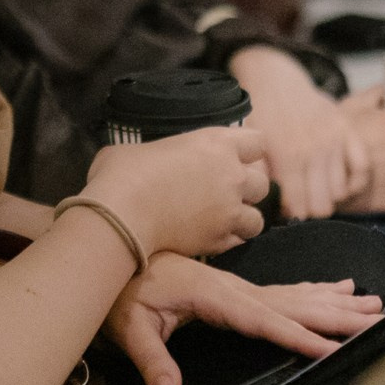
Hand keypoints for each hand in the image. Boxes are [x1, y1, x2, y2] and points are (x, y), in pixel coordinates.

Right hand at [81, 127, 268, 261]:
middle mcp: (231, 175)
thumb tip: (145, 163)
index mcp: (216, 143)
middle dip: (247, 189)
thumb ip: (159, 154)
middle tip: (225, 194)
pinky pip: (238, 241)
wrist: (121, 214)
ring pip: (257, 219)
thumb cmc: (122, 172)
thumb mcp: (139, 149)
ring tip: (222, 221)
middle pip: (262, 183)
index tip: (233, 158)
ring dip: (243, 219)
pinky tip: (210, 237)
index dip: (248, 151)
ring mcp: (229, 211)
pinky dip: (228, 240)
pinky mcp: (219, 240)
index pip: (258, 142)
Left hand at [103, 257, 383, 384]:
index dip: (297, 336)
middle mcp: (232, 287)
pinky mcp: (233, 286)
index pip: (263, 320)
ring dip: (333, 300)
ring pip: (294, 295)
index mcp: (213, 296)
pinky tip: (337, 289)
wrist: (111, 248)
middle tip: (376, 317)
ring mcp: (235, 284)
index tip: (331, 347)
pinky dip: (313, 291)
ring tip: (371, 302)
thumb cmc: (119, 291)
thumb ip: (151, 360)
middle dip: (334, 314)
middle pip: (292, 304)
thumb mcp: (128, 327)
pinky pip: (282, 290)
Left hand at [230, 45, 367, 218]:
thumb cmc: (260, 115)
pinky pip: (363, 169)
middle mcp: (316, 150)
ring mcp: (336, 140)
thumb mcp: (250, 144)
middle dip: (310, 210)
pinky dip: (353, 182)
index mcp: (288, 155)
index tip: (285, 209)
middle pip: (323, 206)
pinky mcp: (349, 131)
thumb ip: (260, 174)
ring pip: (341, 192)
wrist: (275, 80)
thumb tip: (268, 203)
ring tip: (313, 190)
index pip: (299, 207)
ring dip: (328, 196)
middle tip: (300, 202)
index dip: (291, 215)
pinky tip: (338, 183)